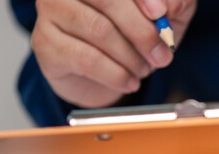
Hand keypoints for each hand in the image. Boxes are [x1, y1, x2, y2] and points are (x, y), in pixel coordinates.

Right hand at [32, 0, 195, 107]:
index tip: (161, 14)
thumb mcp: (166, 14)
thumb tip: (168, 6)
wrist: (107, 72)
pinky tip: (129, 80)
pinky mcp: (45, 43)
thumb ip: (174, 3)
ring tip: (144, 69)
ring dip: (130, 57)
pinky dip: (115, 74)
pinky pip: (86, 59)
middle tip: (162, 55)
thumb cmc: (136, 33)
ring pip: (98, 31)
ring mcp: (50, 11)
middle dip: (141, 31)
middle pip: (107, 0)